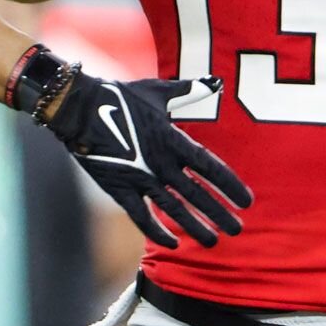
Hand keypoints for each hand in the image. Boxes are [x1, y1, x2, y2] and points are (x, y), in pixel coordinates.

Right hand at [44, 72, 253, 246]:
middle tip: (238, 229)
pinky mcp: (119, 188)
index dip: (230, 186)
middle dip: (218, 213)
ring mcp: (139, 177)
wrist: (78, 108)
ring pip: (173, 209)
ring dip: (194, 226)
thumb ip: (188, 90)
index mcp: (172, 139)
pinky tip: (172, 243)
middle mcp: (160, 162)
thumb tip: (215, 82)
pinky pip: (141, 216)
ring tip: (213, 241)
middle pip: (196, 194)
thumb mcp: (157, 91)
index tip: (246, 201)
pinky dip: (156, 231)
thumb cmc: (120, 96)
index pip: (209, 167)